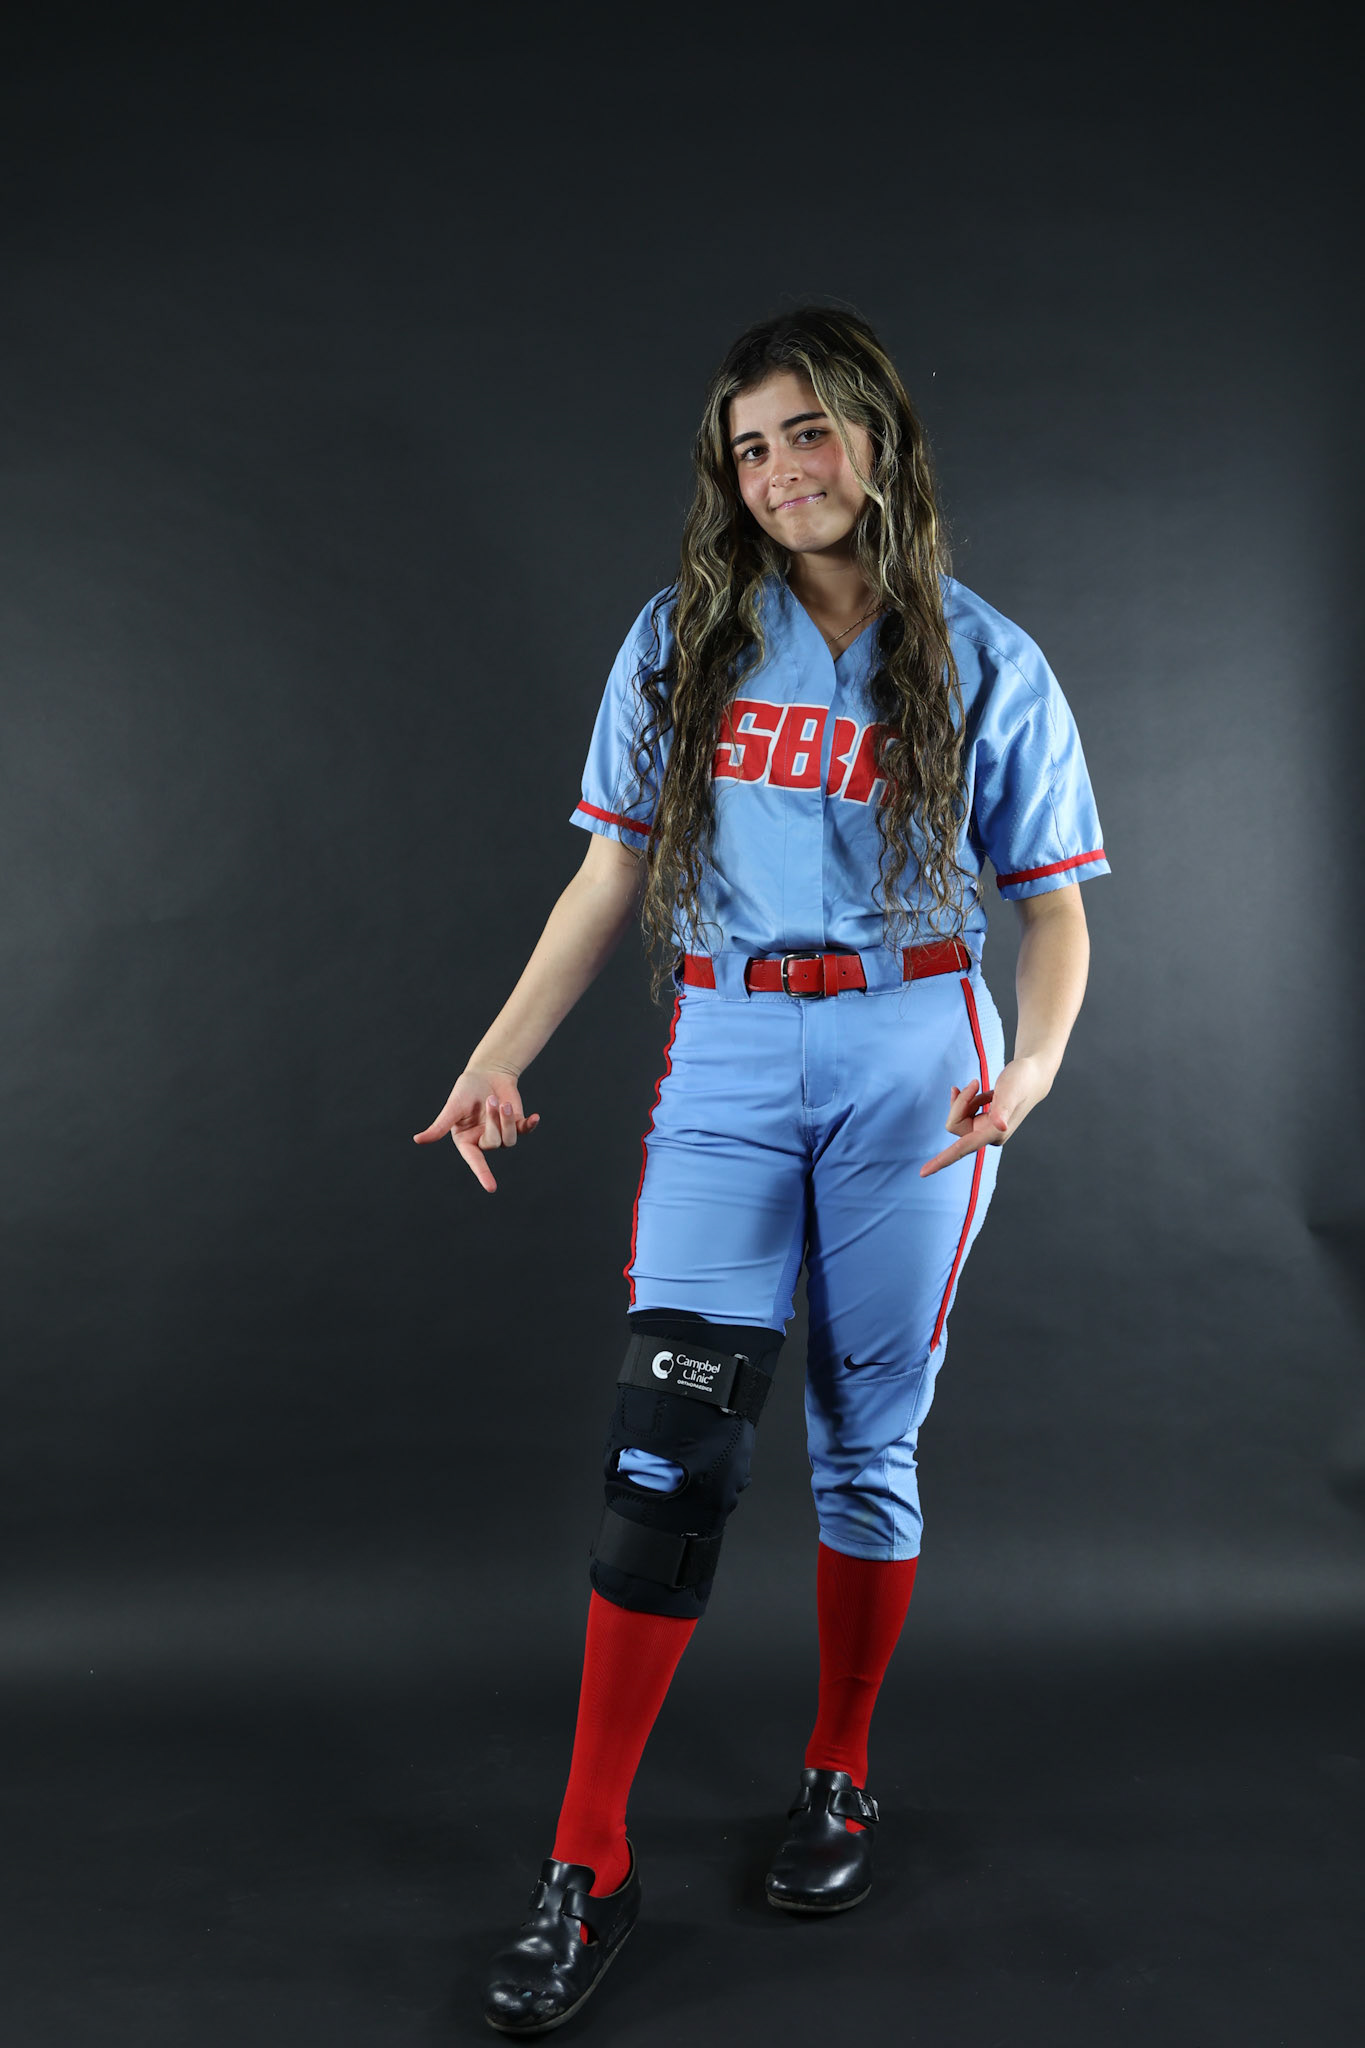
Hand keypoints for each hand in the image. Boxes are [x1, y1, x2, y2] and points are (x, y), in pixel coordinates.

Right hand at [412, 1066, 540, 1192]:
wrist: (487, 1073)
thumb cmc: (465, 1090)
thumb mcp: (452, 1108)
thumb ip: (440, 1126)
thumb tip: (418, 1140)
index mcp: (467, 1141)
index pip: (475, 1161)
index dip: (483, 1174)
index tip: (492, 1188)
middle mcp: (484, 1141)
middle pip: (495, 1143)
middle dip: (494, 1121)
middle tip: (490, 1099)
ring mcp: (501, 1134)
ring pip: (510, 1139)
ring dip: (506, 1119)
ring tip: (501, 1101)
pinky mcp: (516, 1124)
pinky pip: (525, 1130)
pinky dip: (531, 1125)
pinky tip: (535, 1117)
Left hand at [918, 1056, 1048, 1176]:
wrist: (1033, 1076)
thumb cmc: (1022, 1080)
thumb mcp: (1011, 1090)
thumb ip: (1005, 1107)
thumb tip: (1000, 1126)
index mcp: (993, 1133)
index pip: (961, 1149)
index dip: (942, 1160)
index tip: (922, 1173)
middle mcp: (988, 1136)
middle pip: (955, 1125)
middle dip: (960, 1103)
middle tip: (974, 1083)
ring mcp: (986, 1130)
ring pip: (959, 1118)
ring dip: (965, 1099)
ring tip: (979, 1085)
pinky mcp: (985, 1122)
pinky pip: (964, 1113)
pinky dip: (967, 1098)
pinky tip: (978, 1088)